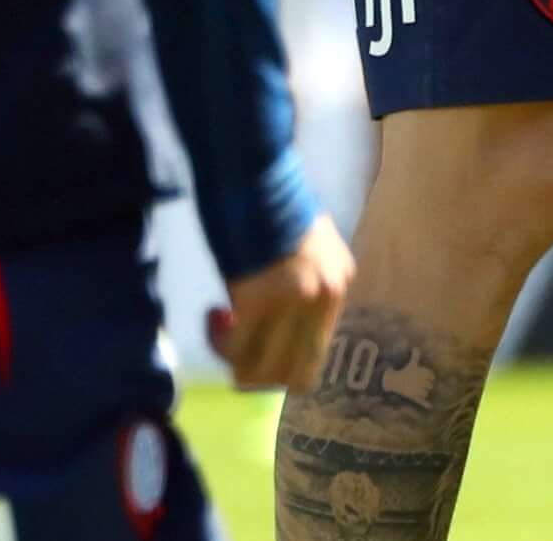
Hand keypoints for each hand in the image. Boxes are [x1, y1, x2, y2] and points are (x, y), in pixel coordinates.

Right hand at [209, 215, 353, 391]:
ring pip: (262, 372)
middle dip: (262, 374)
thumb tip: (283, 321)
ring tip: (222, 328)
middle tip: (239, 350)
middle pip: (295, 377)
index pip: (317, 356)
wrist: (255, 175)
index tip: (261, 347)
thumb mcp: (312, 244)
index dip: (284, 362)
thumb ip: (308, 282)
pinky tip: (212, 316)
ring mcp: (291, 302)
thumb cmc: (277, 204)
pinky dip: (219, 341)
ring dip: (236, 360)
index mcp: (340, 283)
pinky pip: (235, 349)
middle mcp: (322, 298)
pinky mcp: (255, 300)